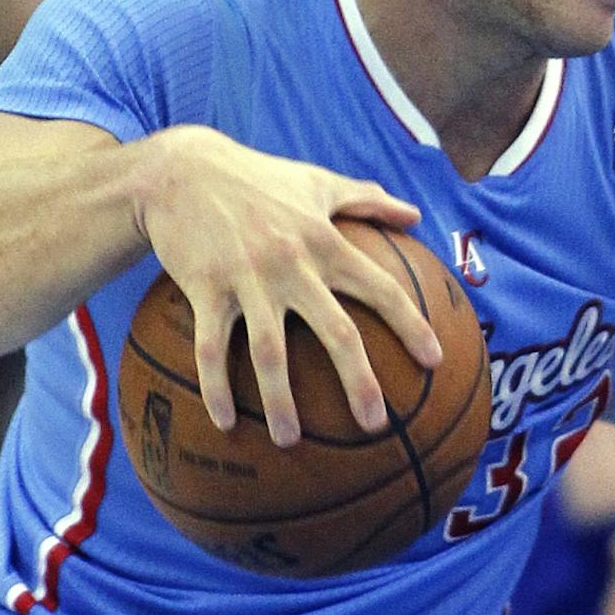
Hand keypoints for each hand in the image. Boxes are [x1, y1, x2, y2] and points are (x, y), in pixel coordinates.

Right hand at [134, 124, 439, 446]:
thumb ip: (368, 199)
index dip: (411, 325)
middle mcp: (293, 263)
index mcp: (326, 241)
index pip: (381, 288)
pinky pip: (211, 348)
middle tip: (376, 424)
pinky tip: (225, 423)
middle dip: (360, 381)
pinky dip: (217, 387)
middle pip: (337, 332)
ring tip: (291, 442)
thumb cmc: (258, 178)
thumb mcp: (318, 182)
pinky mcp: (205, 289)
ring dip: (281, 401)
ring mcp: (248, 279)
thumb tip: (415, 215)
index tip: (434, 362)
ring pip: (270, 352)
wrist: (180, 172)